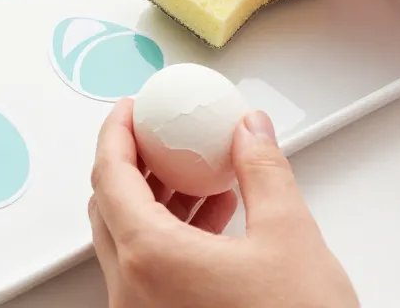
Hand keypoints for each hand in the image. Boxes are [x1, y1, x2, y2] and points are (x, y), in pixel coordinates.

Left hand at [88, 99, 358, 307]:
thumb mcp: (290, 237)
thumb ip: (263, 170)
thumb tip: (251, 130)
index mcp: (149, 258)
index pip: (109, 175)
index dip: (117, 133)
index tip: (130, 110)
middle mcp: (131, 290)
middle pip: (109, 205)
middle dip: (133, 163)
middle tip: (159, 137)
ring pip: (127, 239)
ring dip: (155, 200)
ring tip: (197, 174)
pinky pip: (146, 269)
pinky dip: (167, 235)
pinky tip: (212, 219)